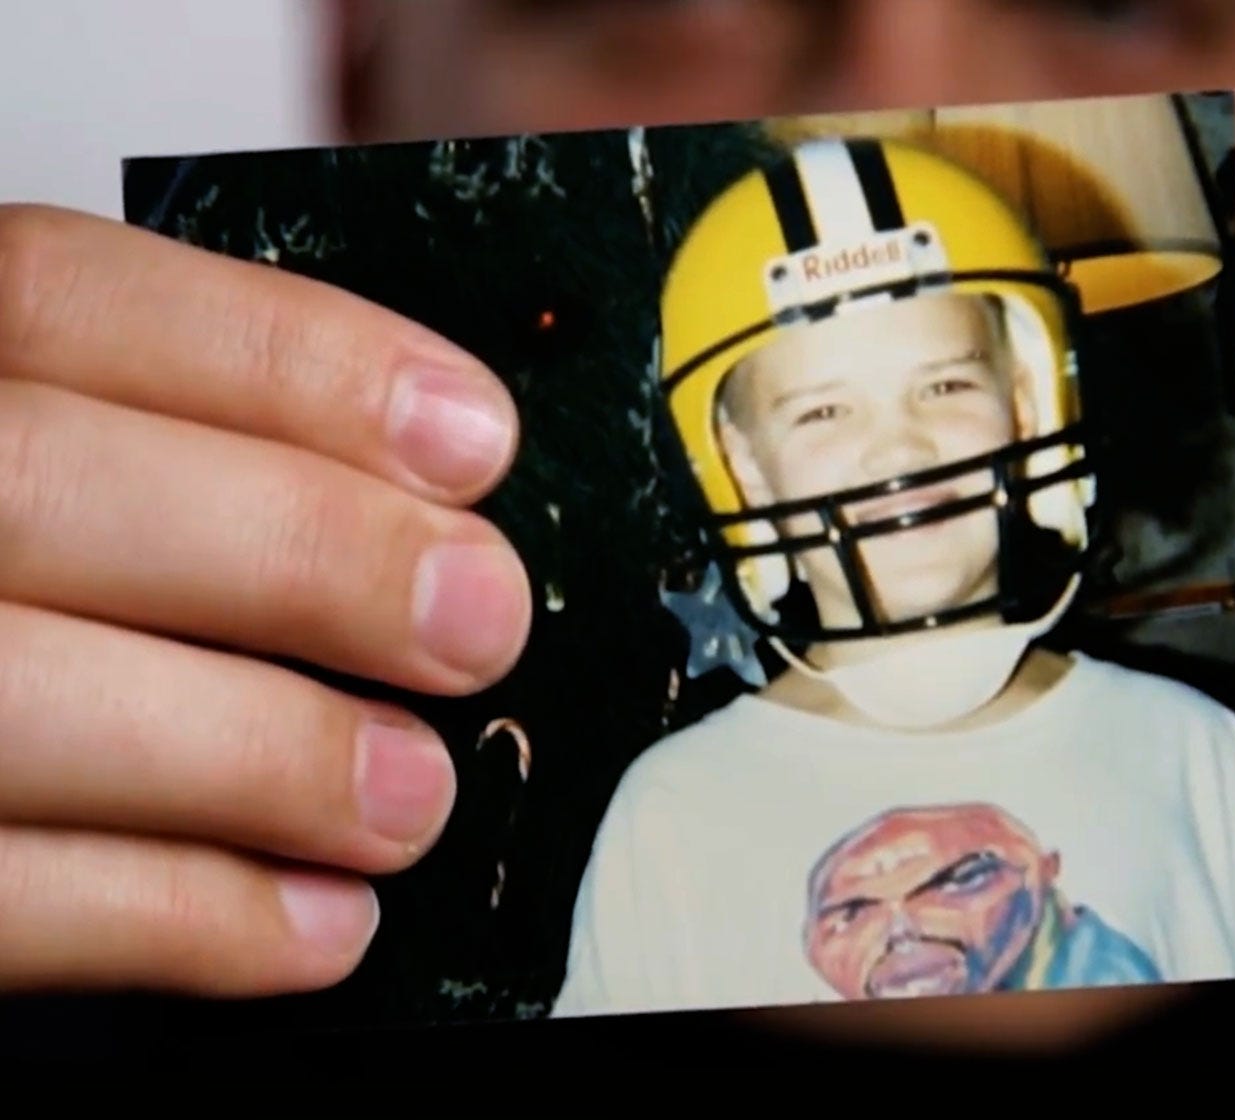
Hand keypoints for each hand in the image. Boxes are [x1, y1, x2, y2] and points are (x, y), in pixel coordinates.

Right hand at [0, 204, 531, 996]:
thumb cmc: (9, 565)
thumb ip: (179, 455)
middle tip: (477, 620)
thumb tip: (424, 511)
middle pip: (42, 484)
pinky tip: (322, 921)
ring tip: (411, 794)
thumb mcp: (43, 453)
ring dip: (267, 756)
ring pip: (19, 700)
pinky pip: (0, 909)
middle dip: (307, 554)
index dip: (294, 363)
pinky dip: (190, 918)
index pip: (62, 296)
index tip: (471, 438)